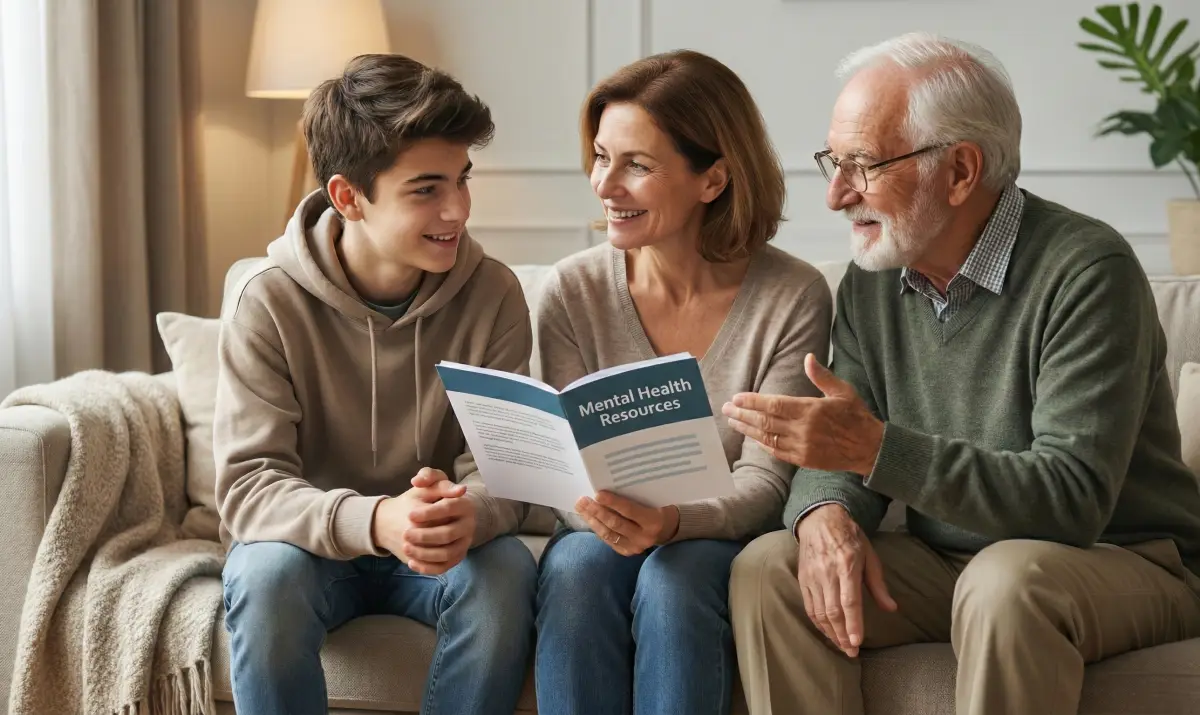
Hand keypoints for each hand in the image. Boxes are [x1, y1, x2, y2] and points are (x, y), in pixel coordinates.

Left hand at [370, 468, 475, 574]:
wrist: (438, 517)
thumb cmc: (432, 498)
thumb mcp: (430, 483)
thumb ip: (427, 475)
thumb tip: (419, 480)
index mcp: (464, 505)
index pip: (449, 508)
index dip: (429, 513)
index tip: (409, 515)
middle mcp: (468, 525)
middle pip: (448, 534)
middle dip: (424, 536)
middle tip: (405, 534)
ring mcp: (464, 543)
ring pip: (446, 553)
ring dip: (424, 553)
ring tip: (406, 548)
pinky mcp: (456, 557)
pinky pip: (444, 567)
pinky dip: (427, 568)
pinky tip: (411, 562)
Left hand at [575, 491, 679, 555]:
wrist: (670, 528)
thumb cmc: (661, 507)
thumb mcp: (655, 499)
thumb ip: (636, 497)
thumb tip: (610, 485)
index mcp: (653, 521)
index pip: (629, 511)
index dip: (612, 502)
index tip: (597, 493)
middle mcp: (644, 537)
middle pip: (615, 523)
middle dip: (596, 511)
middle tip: (583, 500)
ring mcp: (635, 547)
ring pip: (608, 534)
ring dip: (592, 520)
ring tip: (581, 508)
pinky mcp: (627, 552)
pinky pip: (608, 540)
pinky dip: (597, 529)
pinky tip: (589, 518)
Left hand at [722, 353, 884, 474]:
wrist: (870, 448)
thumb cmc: (856, 416)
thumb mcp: (843, 391)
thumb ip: (822, 376)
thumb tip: (808, 358)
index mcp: (811, 410)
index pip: (773, 404)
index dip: (752, 402)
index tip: (736, 398)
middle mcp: (803, 430)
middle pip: (764, 421)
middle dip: (742, 414)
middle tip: (725, 409)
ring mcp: (802, 447)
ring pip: (767, 437)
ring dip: (747, 429)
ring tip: (733, 422)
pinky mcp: (804, 460)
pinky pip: (777, 451)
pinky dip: (762, 444)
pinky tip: (752, 437)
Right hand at [795, 504, 896, 656]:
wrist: (819, 520)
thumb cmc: (850, 537)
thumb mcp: (870, 555)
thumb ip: (878, 584)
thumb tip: (891, 608)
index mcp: (847, 564)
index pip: (849, 600)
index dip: (853, 623)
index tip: (857, 642)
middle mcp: (827, 572)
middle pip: (833, 611)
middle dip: (842, 635)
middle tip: (851, 652)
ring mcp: (813, 576)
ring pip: (819, 612)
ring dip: (830, 632)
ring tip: (841, 646)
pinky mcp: (803, 579)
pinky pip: (809, 606)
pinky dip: (817, 622)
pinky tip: (826, 632)